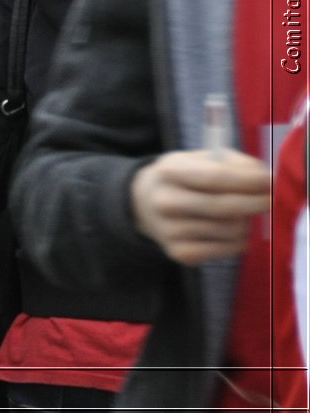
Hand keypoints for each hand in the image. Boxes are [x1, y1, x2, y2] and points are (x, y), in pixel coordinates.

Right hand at [130, 149, 270, 264]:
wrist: (143, 203)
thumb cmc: (182, 178)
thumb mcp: (197, 159)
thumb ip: (232, 164)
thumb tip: (264, 181)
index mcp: (169, 172)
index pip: (216, 178)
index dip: (249, 181)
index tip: (270, 180)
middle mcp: (165, 202)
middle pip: (226, 207)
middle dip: (257, 202)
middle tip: (270, 199)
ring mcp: (171, 231)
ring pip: (233, 230)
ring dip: (247, 221)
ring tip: (241, 213)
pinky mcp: (181, 253)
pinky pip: (230, 249)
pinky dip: (240, 239)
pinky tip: (231, 229)